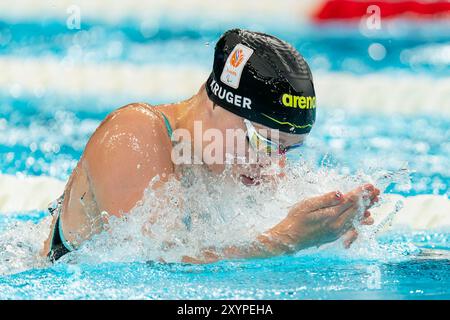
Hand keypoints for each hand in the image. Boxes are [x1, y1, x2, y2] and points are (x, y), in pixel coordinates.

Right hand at [262, 184, 379, 251]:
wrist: (289, 239)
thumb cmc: (295, 219)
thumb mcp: (307, 205)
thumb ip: (325, 199)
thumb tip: (340, 193)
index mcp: (330, 215)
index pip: (350, 201)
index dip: (360, 192)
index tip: (370, 185)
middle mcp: (337, 225)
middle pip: (356, 209)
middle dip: (367, 199)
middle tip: (378, 190)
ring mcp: (337, 232)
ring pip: (356, 218)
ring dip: (367, 208)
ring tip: (376, 200)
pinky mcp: (335, 236)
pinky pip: (352, 227)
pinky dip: (361, 220)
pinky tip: (367, 217)